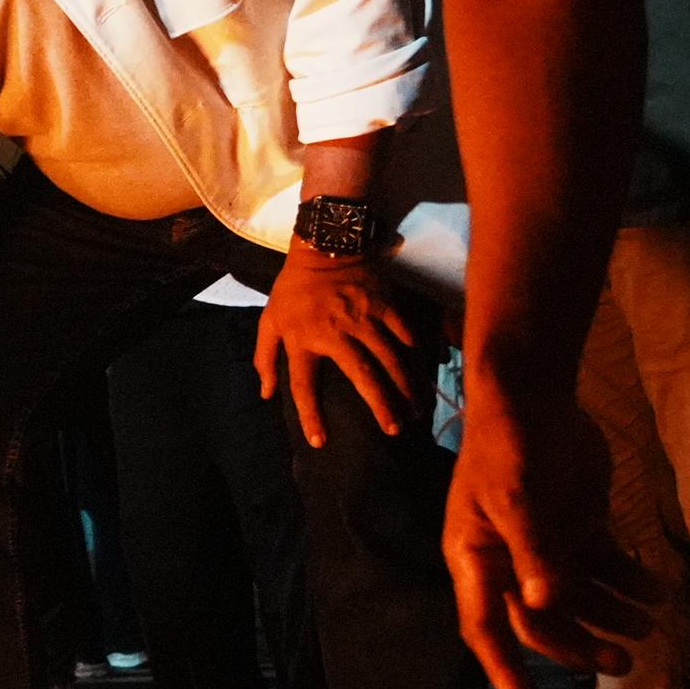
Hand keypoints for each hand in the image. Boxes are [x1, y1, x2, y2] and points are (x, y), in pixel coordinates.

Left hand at [255, 251, 421, 444]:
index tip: (320, 442)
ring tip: (416, 408)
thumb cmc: (293, 289)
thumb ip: (265, 357)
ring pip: (389, 358)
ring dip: (405, 385)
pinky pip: (403, 332)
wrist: (322, 246)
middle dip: (380, 405)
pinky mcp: (383, 304)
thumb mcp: (270, 320)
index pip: (304, 385)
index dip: (311, 415)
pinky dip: (414, 351)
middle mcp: (334, 333)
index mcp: (303, 339)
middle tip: (393, 430)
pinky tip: (424, 369)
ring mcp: (362, 318)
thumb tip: (266, 394)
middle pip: (361, 375)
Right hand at [443, 382, 644, 688]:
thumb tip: (547, 602)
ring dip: (611, 616)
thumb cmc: (508, 442)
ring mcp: (542, 544)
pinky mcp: (573, 525)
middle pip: (542, 621)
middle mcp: (507, 561)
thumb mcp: (515, 495)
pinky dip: (627, 580)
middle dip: (580, 645)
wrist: (532, 392)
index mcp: (476, 559)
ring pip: (577, 597)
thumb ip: (535, 550)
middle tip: (623, 663)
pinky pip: (601, 566)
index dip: (505, 669)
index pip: (487, 627)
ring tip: (650, 628)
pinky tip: (655, 591)